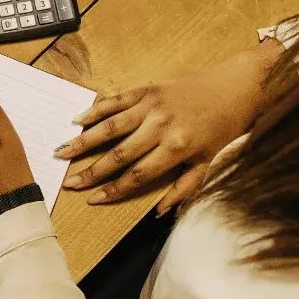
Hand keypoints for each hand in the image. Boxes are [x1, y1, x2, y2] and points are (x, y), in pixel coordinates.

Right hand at [54, 40, 283, 212]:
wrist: (236, 86)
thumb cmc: (223, 127)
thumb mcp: (209, 162)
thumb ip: (184, 188)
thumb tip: (159, 212)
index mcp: (176, 148)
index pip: (137, 175)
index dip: (113, 189)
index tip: (93, 200)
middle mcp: (160, 127)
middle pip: (118, 154)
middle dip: (91, 171)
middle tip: (69, 182)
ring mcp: (151, 106)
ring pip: (110, 127)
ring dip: (84, 141)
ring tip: (61, 152)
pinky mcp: (147, 89)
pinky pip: (115, 101)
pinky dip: (95, 111)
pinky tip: (77, 121)